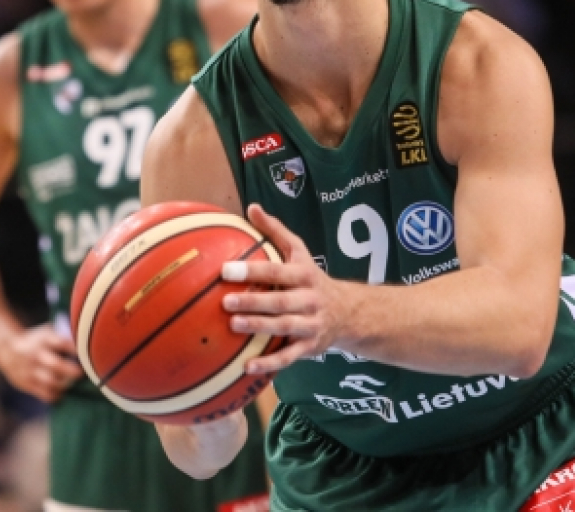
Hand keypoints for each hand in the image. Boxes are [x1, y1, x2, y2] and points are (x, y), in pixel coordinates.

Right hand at [0, 324, 82, 402]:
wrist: (7, 349)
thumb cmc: (37, 340)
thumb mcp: (46, 332)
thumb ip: (63, 337)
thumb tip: (87, 345)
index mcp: (44, 339)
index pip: (61, 343)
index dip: (75, 350)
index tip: (87, 355)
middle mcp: (36, 355)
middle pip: (56, 365)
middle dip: (72, 371)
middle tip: (81, 373)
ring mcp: (30, 370)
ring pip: (50, 382)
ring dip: (65, 385)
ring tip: (72, 384)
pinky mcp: (26, 384)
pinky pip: (44, 394)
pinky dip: (56, 396)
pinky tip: (62, 392)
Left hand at [221, 204, 349, 374]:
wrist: (349, 312)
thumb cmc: (312, 277)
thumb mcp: (299, 251)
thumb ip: (274, 230)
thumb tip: (250, 207)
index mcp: (304, 274)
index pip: (276, 271)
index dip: (252, 270)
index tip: (225, 269)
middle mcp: (310, 300)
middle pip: (280, 301)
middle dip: (253, 302)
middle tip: (225, 301)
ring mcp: (311, 325)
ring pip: (284, 328)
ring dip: (259, 327)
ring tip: (233, 326)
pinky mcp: (310, 347)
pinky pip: (289, 357)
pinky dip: (269, 364)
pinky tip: (247, 367)